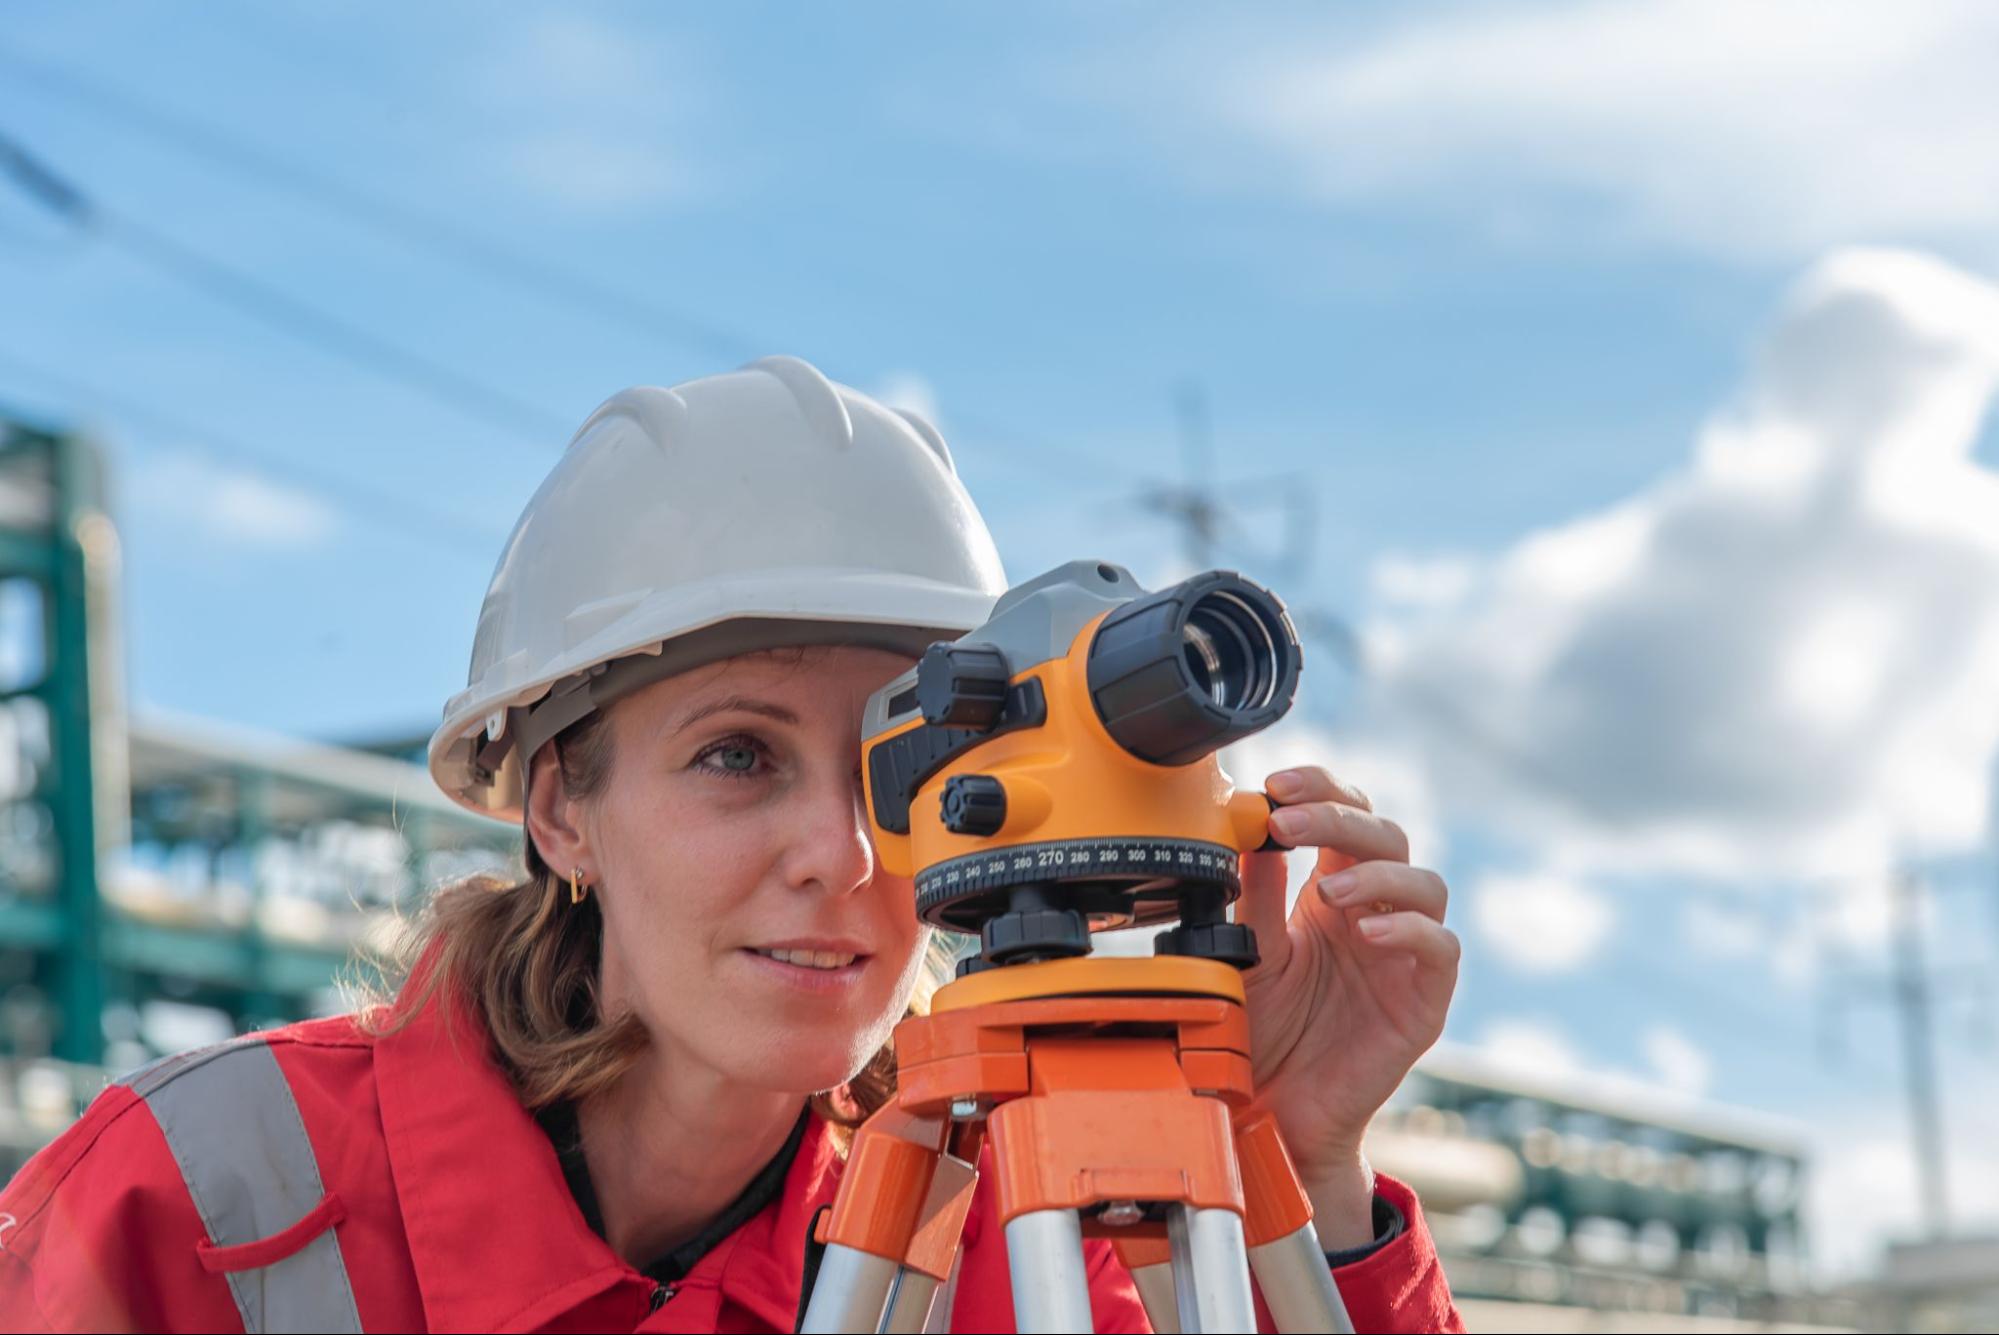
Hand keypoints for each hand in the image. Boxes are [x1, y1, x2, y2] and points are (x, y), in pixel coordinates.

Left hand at [1235, 766, 1458, 1205]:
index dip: (1320, 788)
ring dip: (1377, 874)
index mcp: (1331, 891)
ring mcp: (1404, 953)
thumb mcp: (1247, 949)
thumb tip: (1245, 815)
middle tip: (1288, 819)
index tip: (1276, 781)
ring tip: (1328, 892)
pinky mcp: (1424, 999)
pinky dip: (1410, 929)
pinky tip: (1367, 933)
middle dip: (1339, 817)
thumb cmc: (1259, 1032)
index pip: (1345, 816)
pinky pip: (1439, 948)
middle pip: (1385, 836)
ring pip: (1424, 883)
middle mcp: (1374, 913)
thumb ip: (1253, 889)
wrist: (1271, 1113)